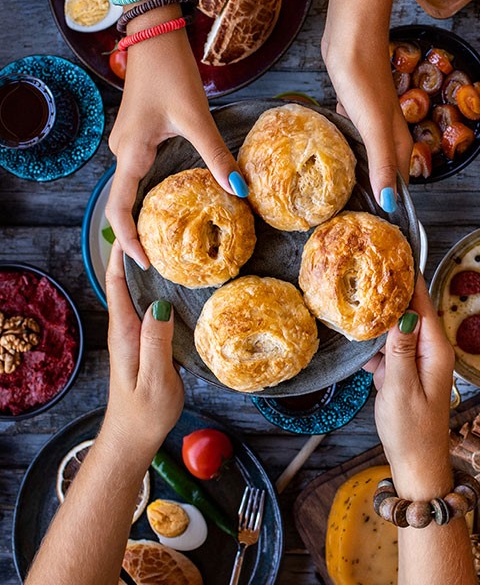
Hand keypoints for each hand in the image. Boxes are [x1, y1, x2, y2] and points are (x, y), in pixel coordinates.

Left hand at [103, 242, 183, 455]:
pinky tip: (177, 283)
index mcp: (125, 332)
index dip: (123, 253)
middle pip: (125, 280)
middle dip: (136, 251)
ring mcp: (135, 336)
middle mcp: (126, 329)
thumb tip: (159, 304)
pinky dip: (160, 288)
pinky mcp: (146, 344)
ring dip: (149, 268)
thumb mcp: (155, 378)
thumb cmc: (144, 413)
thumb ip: (156, 342)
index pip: (117, 283)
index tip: (136, 225)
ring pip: (138, 292)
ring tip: (170, 243)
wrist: (132, 439)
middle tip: (158, 223)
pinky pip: (150, 306)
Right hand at [106, 34, 243, 269]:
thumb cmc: (172, 73)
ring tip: (167, 240)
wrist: (156, 35)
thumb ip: (217, 156)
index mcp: (130, 152)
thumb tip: (240, 191)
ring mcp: (129, 142)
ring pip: (134, 187)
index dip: (129, 240)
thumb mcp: (197, 119)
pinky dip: (154, 192)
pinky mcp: (140, 134)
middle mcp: (123, 151)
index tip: (146, 264)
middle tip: (161, 261)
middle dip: (138, 233)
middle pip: (124, 202)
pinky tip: (175, 202)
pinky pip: (142, 172)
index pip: (120, 208)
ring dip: (146, 213)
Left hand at [323, 28, 411, 213]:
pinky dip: (342, 151)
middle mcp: (387, 135)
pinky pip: (350, 139)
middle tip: (352, 218)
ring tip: (337, 195)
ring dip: (357, 173)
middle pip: (384, 173)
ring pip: (366, 156)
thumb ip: (382, 165)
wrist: (351, 37)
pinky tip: (328, 157)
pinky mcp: (352, 109)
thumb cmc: (364, 79)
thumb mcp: (373, 128)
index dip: (390, 206)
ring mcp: (370, 122)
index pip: (399, 185)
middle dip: (373, 194)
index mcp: (397, 143)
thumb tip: (390, 204)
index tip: (376, 228)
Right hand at [366, 277, 454, 498]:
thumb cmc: (411, 430)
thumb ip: (400, 348)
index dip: (409, 277)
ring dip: (378, 321)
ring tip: (353, 301)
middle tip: (363, 270)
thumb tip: (404, 311)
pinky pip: (392, 349)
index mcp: (436, 350)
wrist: (416, 464)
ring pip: (398, 329)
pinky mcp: (407, 373)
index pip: (422, 302)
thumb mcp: (400, 386)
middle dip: (388, 293)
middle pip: (410, 311)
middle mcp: (431, 350)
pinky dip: (376, 346)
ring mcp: (419, 361)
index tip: (393, 251)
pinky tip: (357, 346)